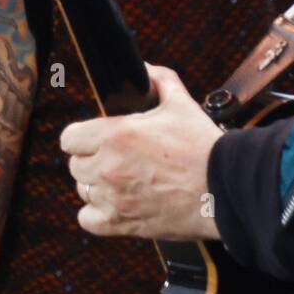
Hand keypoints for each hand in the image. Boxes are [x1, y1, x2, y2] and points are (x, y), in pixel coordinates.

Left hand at [60, 65, 223, 240]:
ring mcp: (113, 198)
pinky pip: (88, 220)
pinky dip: (98, 213)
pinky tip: (116, 203)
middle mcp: (108, 167)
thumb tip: (145, 70)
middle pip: (75, 165)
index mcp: (116, 135)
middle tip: (117, 157)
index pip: (69, 138)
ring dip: (97, 185)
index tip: (96, 137)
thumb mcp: (181, 104)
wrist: (224, 187)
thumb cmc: (203, 146)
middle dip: (92, 159)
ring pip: (83, 191)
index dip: (82, 136)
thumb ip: (159, 80)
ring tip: (122, 180)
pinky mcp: (122, 224)